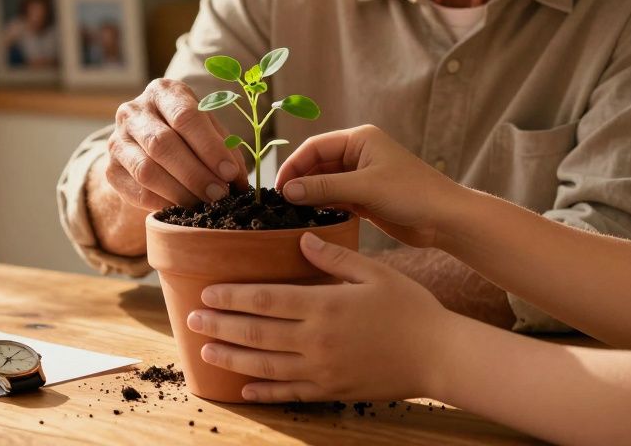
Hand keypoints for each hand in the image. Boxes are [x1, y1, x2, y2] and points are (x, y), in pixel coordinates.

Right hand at [105, 78, 248, 211]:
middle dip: (195, 173)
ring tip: (204, 205)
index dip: (210, 147)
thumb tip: (237, 179)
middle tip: (219, 194)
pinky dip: (164, 204)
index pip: (185, 116)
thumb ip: (224, 148)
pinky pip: (137, 192)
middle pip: (163, 144)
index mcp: (163, 92)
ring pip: (146, 170)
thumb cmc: (188, 134)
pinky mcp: (110, 170)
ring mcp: (117, 140)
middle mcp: (134, 111)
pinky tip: (183, 210)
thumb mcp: (208, 130)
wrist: (148, 146)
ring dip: (180, 192)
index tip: (229, 173)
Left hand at [190, 233, 449, 401]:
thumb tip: (300, 238)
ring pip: (265, 366)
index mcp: (324, 305)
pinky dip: (263, 392)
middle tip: (191, 320)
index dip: (233, 297)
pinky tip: (243, 388)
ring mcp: (322, 369)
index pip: (266, 300)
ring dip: (232, 358)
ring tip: (206, 350)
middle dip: (220, 326)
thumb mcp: (374, 272)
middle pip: (257, 333)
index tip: (207, 293)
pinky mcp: (332, 389)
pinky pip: (290, 393)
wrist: (440, 355)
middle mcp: (317, 340)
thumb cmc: (410, 307)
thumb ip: (334, 258)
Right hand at [276, 124, 466, 247]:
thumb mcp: (365, 188)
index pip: (315, 146)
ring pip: (324, 184)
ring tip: (290, 214)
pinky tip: (310, 219)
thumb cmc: (412, 193)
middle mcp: (358, 154)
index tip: (277, 188)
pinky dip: (322, 207)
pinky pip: (335, 199)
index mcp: (360, 139)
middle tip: (280, 204)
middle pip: (317, 165)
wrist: (445, 219)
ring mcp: (361, 177)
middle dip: (299, 181)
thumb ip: (324, 188)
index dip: (293, 165)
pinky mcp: (365, 198)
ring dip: (309, 196)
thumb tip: (287, 190)